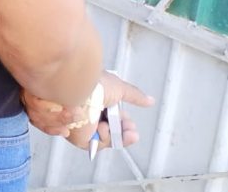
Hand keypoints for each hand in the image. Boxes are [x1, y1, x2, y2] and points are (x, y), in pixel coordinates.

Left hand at [23, 72, 154, 149]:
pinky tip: (104, 128)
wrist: (78, 92)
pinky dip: (106, 137)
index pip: (112, 116)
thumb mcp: (120, 88)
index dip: (124, 120)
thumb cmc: (93, 84)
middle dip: (126, 130)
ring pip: (108, 138)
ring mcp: (85, 126)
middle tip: (131, 128)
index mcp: (96, 100)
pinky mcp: (80, 137)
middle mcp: (89, 114)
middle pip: (112, 129)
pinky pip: (99, 143)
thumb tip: (149, 100)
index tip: (129, 120)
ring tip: (128, 132)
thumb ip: (135, 96)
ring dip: (120, 136)